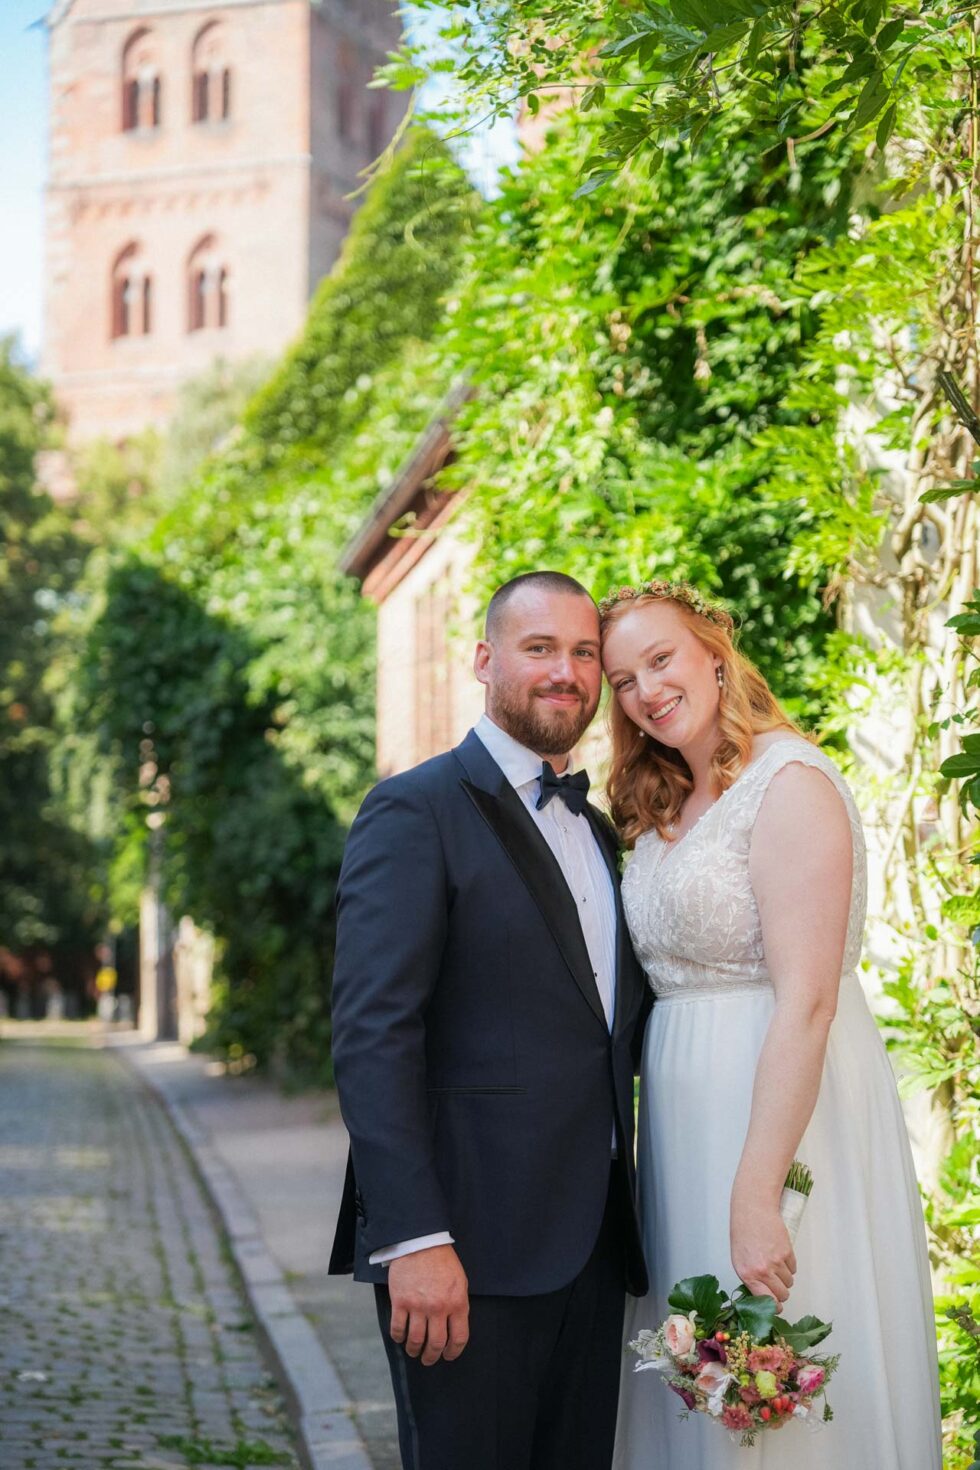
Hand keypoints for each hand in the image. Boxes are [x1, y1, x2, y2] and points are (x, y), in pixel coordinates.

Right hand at [388, 1244, 469, 1365]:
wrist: (421, 1242)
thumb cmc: (442, 1261)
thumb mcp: (460, 1282)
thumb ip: (459, 1305)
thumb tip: (455, 1328)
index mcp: (457, 1303)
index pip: (458, 1338)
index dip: (453, 1352)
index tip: (448, 1356)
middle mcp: (438, 1308)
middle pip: (436, 1344)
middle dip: (432, 1356)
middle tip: (428, 1359)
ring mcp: (418, 1306)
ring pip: (415, 1340)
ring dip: (414, 1350)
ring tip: (414, 1351)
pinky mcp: (400, 1301)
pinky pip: (397, 1328)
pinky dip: (398, 1337)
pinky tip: (401, 1337)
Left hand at [730, 1188, 796, 1308]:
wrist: (752, 1211)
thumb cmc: (743, 1234)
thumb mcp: (739, 1260)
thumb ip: (751, 1280)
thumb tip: (763, 1295)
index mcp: (748, 1275)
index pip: (767, 1302)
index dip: (775, 1307)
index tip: (776, 1307)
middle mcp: (763, 1271)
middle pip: (783, 1295)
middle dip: (781, 1292)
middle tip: (776, 1283)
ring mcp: (777, 1262)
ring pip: (790, 1282)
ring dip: (785, 1277)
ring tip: (775, 1263)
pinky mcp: (787, 1252)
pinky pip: (794, 1269)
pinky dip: (789, 1265)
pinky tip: (779, 1254)